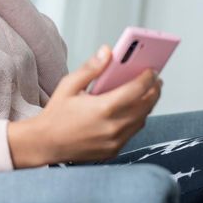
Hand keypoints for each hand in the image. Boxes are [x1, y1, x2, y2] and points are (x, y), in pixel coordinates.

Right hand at [8, 45, 162, 167]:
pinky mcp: (114, 150)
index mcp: (103, 108)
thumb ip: (91, 68)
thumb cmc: (56, 113)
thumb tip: (107, 51)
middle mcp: (113, 126)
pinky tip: (133, 110)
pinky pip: (133, 132)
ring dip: (148, 105)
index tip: (152, 70)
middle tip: (156, 80)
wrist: (46, 143)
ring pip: (142, 120)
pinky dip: (137, 119)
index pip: (136, 90)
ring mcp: (115, 141)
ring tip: (147, 93)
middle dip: (154, 90)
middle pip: (145, 105)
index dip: (148, 78)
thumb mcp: (68, 85)